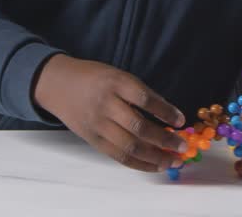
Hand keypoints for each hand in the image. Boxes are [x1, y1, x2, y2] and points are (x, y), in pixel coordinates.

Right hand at [33, 54, 187, 171]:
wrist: (59, 85)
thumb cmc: (94, 78)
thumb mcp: (117, 75)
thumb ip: (139, 93)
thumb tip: (168, 115)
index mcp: (115, 83)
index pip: (144, 99)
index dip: (165, 111)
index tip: (181, 120)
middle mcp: (106, 104)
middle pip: (139, 127)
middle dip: (164, 140)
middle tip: (182, 147)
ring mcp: (98, 125)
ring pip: (129, 146)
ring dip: (155, 157)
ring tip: (173, 160)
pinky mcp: (92, 140)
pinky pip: (118, 156)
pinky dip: (139, 163)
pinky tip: (155, 165)